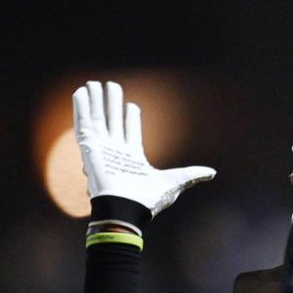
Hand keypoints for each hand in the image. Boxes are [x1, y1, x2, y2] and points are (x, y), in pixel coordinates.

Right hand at [73, 80, 215, 216]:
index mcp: (133, 158)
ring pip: (97, 118)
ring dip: (95, 101)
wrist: (128, 208)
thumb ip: (192, 174)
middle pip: (113, 121)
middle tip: (112, 86)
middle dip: (112, 104)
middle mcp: (115, 152)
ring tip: (93, 84)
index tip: (131, 105)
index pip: (130, 132)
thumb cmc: (149, 199)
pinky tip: (81, 93)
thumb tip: (212, 173)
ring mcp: (101, 149)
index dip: (130, 118)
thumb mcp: (176, 182)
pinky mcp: (90, 148)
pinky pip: (84, 124)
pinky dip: (81, 108)